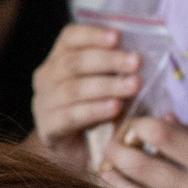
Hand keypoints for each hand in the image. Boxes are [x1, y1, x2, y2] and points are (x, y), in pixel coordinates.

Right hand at [31, 24, 141, 168]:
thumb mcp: (112, 84)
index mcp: (59, 59)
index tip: (118, 36)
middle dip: (109, 60)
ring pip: (73, 89)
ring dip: (107, 85)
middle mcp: (46, 78)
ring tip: (133, 86)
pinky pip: (70, 116)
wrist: (83, 153)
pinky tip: (115, 107)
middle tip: (137, 62)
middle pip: (73, 63)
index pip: (69, 38)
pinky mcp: (48, 128)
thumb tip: (145, 54)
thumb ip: (121, 69)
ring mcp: (43, 104)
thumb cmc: (102, 112)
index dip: (93, 35)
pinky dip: (94, 110)